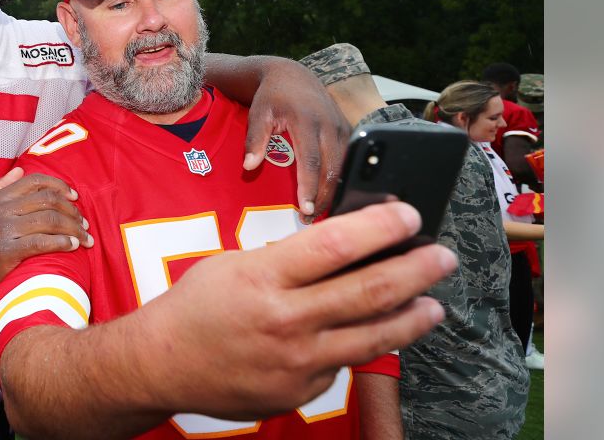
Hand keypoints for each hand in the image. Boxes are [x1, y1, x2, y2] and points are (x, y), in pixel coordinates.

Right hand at [0, 168, 92, 297]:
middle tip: (84, 223)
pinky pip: (43, 243)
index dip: (60, 186)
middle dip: (72, 212)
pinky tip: (73, 246)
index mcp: (1, 197)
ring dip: (74, 229)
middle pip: (48, 201)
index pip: (36, 181)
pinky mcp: (8, 251)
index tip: (75, 197)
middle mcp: (3, 209)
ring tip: (85, 237)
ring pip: (50, 221)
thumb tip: (20, 170)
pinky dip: (63, 243)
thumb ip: (2, 188)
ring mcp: (5, 230)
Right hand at [136, 202, 454, 419]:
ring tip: (434, 304)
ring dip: (413, 317)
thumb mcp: (238, 264)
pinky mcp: (301, 391)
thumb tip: (350, 248)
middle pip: (370, 290)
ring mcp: (296, 361)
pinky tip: (378, 332)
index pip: (337, 243)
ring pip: (374, 336)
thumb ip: (291, 259)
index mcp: (264, 276)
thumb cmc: (197, 306)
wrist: (162, 364)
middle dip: (417, 269)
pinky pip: (344, 363)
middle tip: (442, 256)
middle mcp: (285, 319)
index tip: (410, 213)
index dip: (382, 225)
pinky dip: (364, 345)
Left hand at [241, 59, 349, 216]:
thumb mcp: (258, 113)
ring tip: (320, 213)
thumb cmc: (272, 96)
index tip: (304, 210)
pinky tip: (331, 196)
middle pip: (333, 168)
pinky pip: (349, 159)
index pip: (311, 161)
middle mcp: (330, 124)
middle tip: (311, 220)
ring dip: (334, 191)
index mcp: (307, 120)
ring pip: (344, 167)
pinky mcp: (349, 130)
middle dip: (324, 197)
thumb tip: (249, 167)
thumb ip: (254, 139)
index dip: (309, 187)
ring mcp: (343, 126)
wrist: (293, 75)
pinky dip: (342, 179)